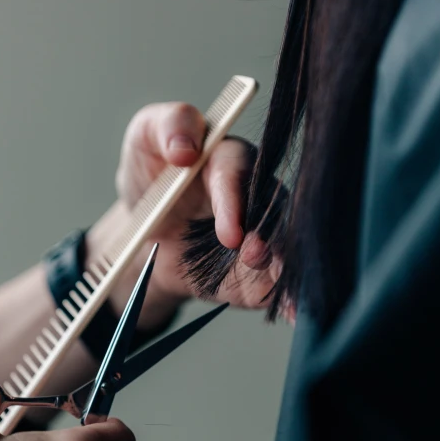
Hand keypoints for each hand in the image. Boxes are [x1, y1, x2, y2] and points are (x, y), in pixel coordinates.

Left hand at [98, 102, 289, 322]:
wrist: (148, 234)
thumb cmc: (153, 175)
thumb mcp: (144, 138)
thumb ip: (167, 127)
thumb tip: (185, 147)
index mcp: (230, 159)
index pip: (239, 173)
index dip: (235, 201)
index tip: (228, 231)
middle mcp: (256, 195)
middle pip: (274, 210)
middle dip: (269, 235)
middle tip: (253, 257)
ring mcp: (264, 233)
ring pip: (286, 246)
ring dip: (286, 267)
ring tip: (283, 291)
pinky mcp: (263, 268)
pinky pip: (281, 282)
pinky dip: (290, 298)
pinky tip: (295, 313)